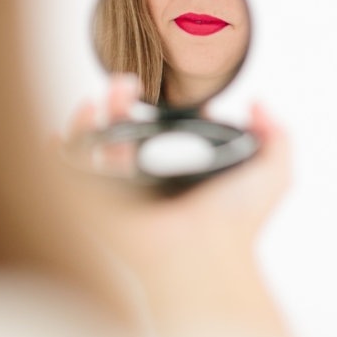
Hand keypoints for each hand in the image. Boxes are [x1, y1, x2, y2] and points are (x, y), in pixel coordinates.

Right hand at [63, 74, 293, 336]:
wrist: (205, 253)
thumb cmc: (237, 222)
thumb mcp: (275, 173)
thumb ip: (277, 135)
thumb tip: (260, 104)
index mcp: (187, 174)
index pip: (169, 131)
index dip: (168, 105)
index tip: (172, 87)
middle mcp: (153, 181)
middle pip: (126, 130)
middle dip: (121, 101)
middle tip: (126, 83)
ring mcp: (123, 192)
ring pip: (95, 146)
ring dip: (92, 117)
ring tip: (99, 99)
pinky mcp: (96, 205)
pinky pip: (67, 175)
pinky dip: (59, 151)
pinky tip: (60, 133)